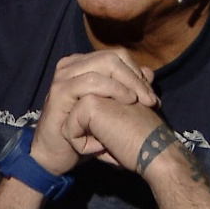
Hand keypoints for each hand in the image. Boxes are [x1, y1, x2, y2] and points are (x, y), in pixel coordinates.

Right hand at [31, 49, 158, 174]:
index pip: (118, 55)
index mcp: (83, 64)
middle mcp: (72, 65)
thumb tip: (148, 73)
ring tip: (138, 104)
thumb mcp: (111, 109)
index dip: (137, 72)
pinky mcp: (60, 91)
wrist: (57, 153)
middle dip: (135, 79)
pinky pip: (91, 82)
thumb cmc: (85, 131)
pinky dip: (111, 91)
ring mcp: (64, 76)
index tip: (152, 96)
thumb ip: (128, 89)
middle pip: (112, 58)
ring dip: (126, 84)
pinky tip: (123, 106)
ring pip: (103, 65)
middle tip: (150, 101)